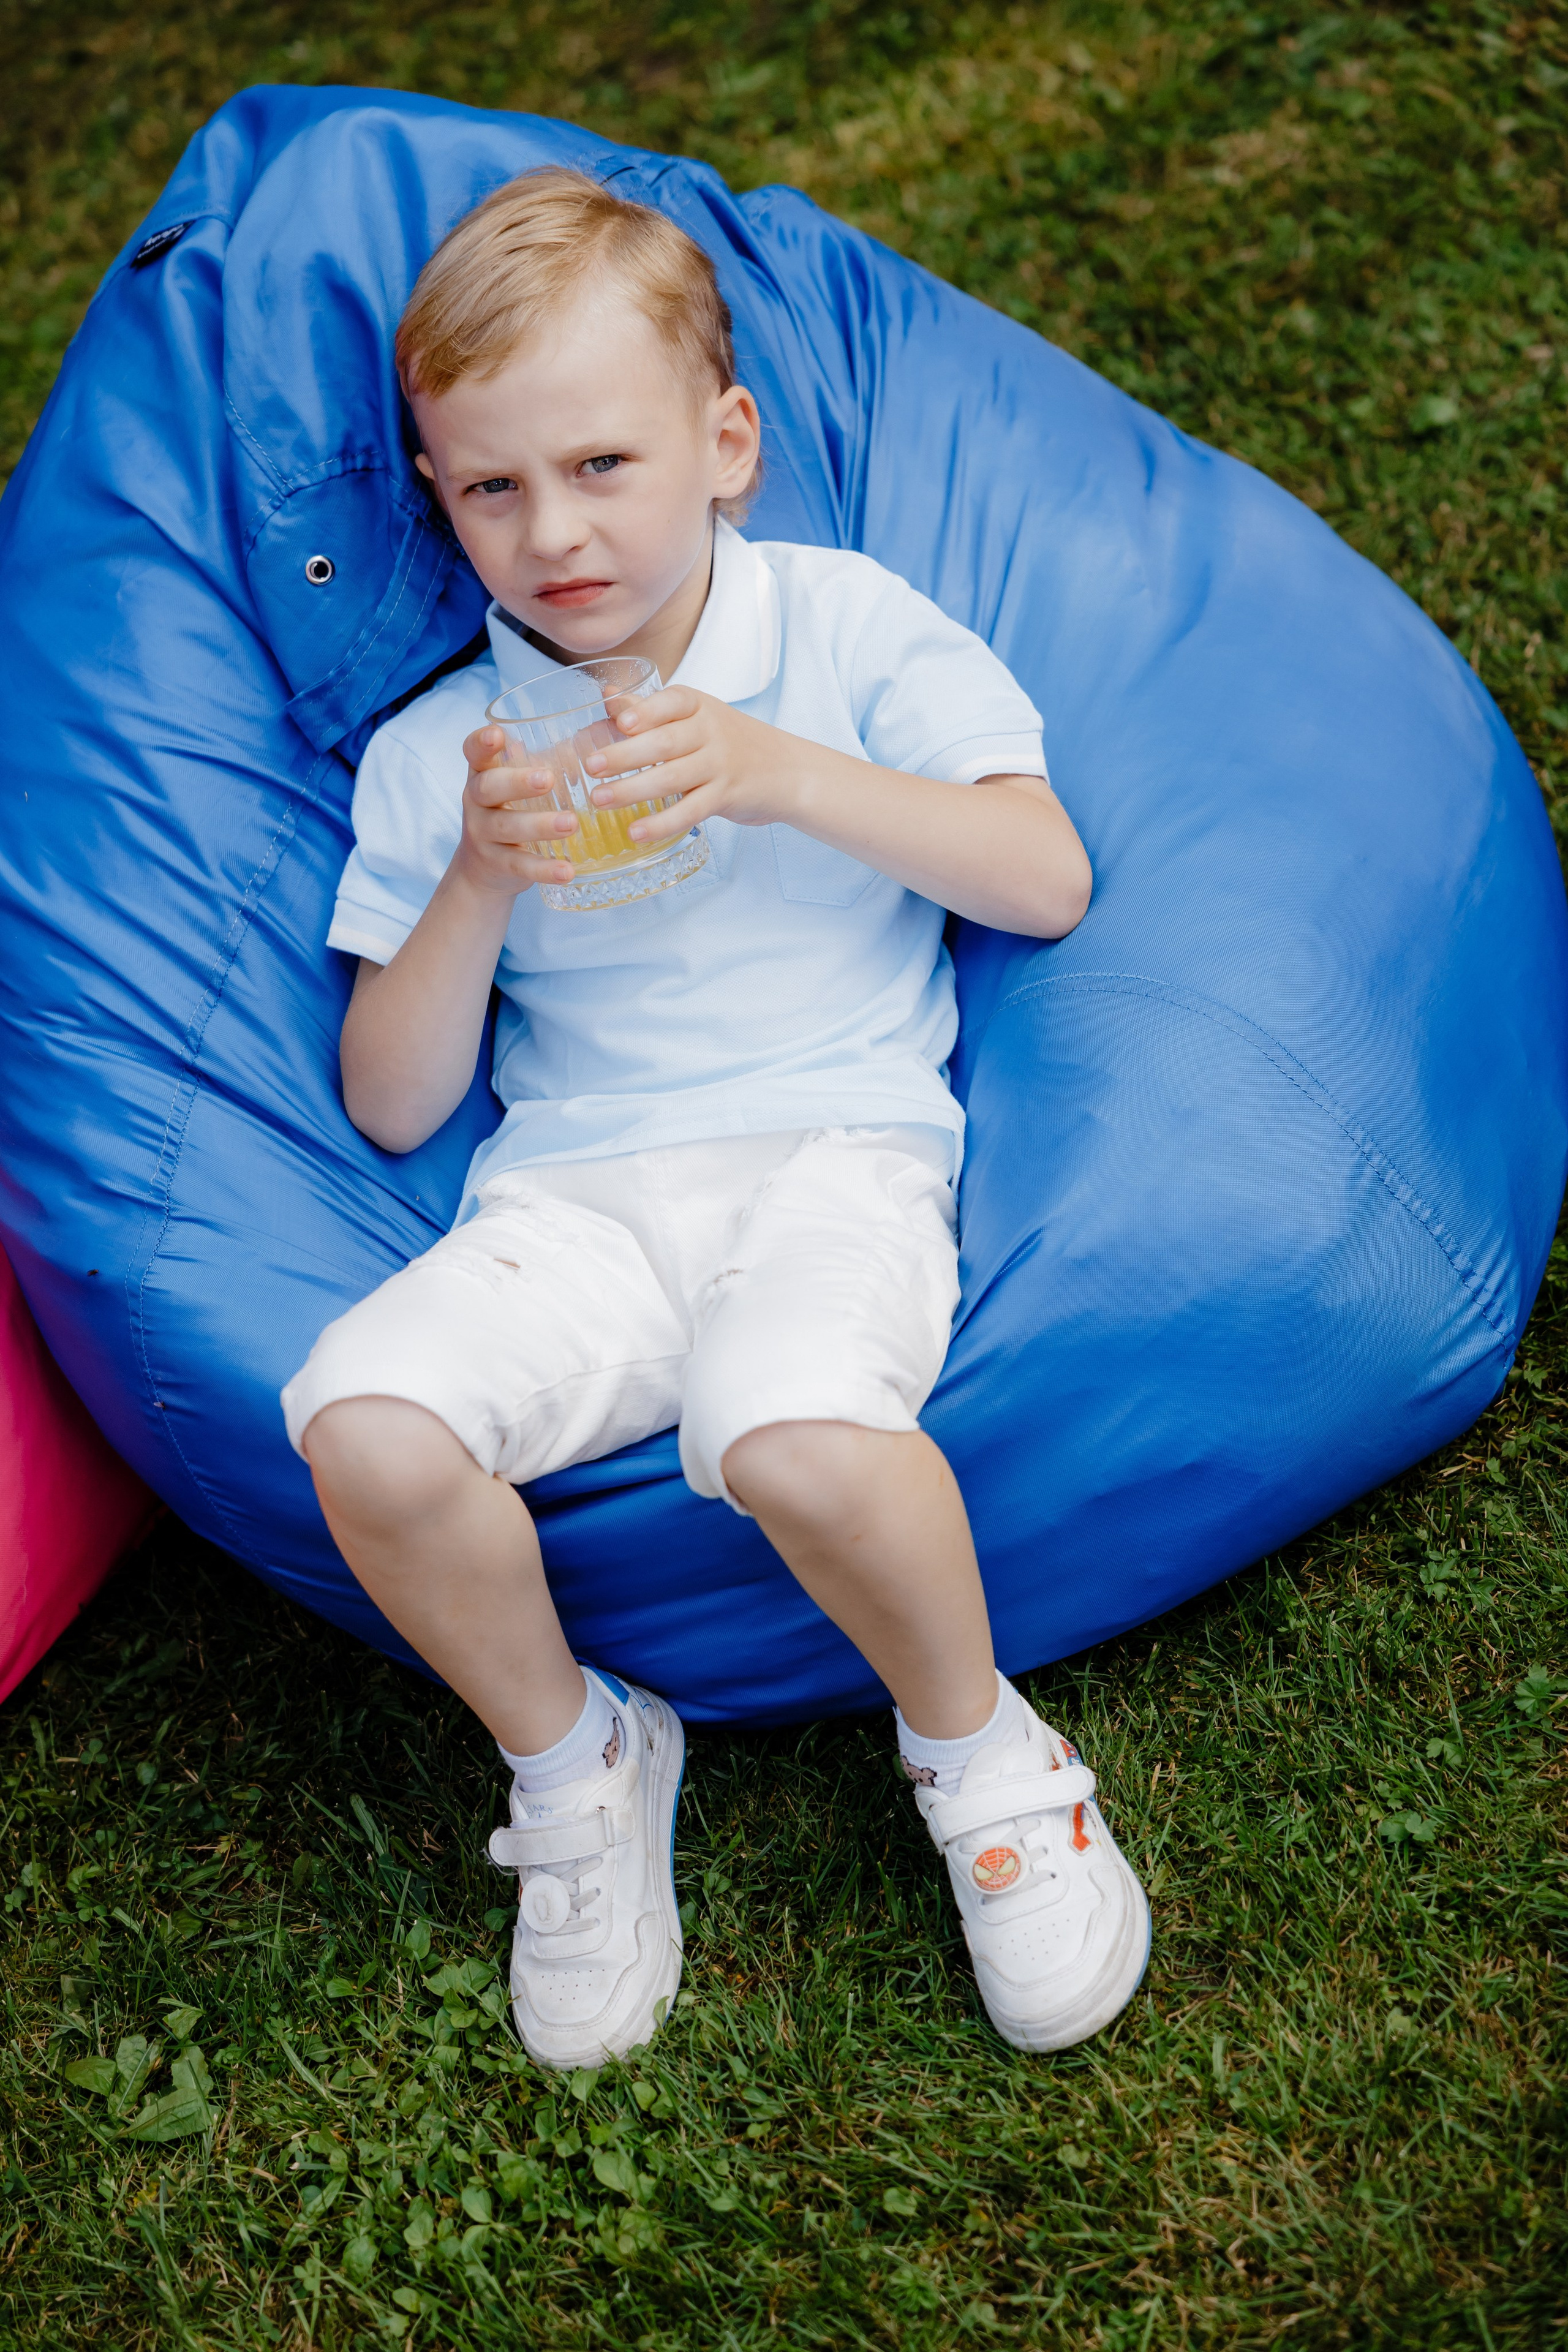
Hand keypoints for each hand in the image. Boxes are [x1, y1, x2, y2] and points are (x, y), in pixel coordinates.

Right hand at [454, 724, 581, 893]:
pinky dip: (544, 869)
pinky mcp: (497, 864)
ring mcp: (483, 834)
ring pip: (507, 827)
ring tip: (571, 823)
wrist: (483, 869)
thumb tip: (600, 729)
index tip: (496, 734)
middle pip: (489, 787)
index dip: (481, 743)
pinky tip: (567, 871)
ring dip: (540, 825)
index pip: (473, 752)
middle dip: (517, 782)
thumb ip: (546, 760)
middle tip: (548, 779)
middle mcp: (477, 801)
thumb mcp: (519, 784)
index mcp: (483, 773)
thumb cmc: (512, 811)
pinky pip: (520, 866)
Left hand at [581, 686, 808, 846]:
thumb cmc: (730, 741)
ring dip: (633, 790)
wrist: (787, 771)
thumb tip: (606, 695)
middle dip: (625, 754)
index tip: (621, 722)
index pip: (671, 702)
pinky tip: (635, 831)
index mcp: (698, 706)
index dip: (646, 711)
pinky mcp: (726, 796)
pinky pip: (690, 811)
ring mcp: (720, 764)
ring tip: (599, 800)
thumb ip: (651, 709)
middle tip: (590, 766)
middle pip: (665, 742)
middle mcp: (711, 731)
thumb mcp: (696, 717)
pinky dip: (661, 823)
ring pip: (673, 777)